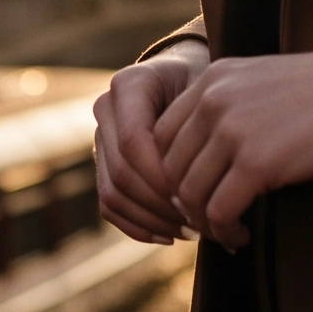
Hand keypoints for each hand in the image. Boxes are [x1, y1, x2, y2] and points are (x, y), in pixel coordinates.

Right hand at [93, 38, 210, 242]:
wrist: (189, 76)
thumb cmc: (208, 85)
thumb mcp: (211, 91)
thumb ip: (202, 123)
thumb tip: (199, 182)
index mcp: (129, 84)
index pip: (133, 142)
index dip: (162, 176)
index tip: (201, 194)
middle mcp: (106, 109)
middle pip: (122, 172)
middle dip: (161, 205)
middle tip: (202, 222)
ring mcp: (101, 137)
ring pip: (113, 194)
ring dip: (152, 221)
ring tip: (193, 231)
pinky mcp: (103, 163)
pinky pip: (109, 205)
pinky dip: (137, 226)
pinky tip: (171, 235)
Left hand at [155, 37, 312, 250]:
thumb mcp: (261, 80)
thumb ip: (227, 105)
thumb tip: (204, 158)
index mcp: (212, 78)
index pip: (160, 136)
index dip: (170, 174)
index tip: (193, 195)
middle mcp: (213, 100)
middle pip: (169, 168)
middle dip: (183, 203)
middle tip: (208, 222)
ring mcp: (233, 130)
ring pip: (188, 194)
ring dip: (203, 223)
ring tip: (226, 231)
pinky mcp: (257, 162)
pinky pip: (218, 211)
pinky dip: (225, 231)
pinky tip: (242, 235)